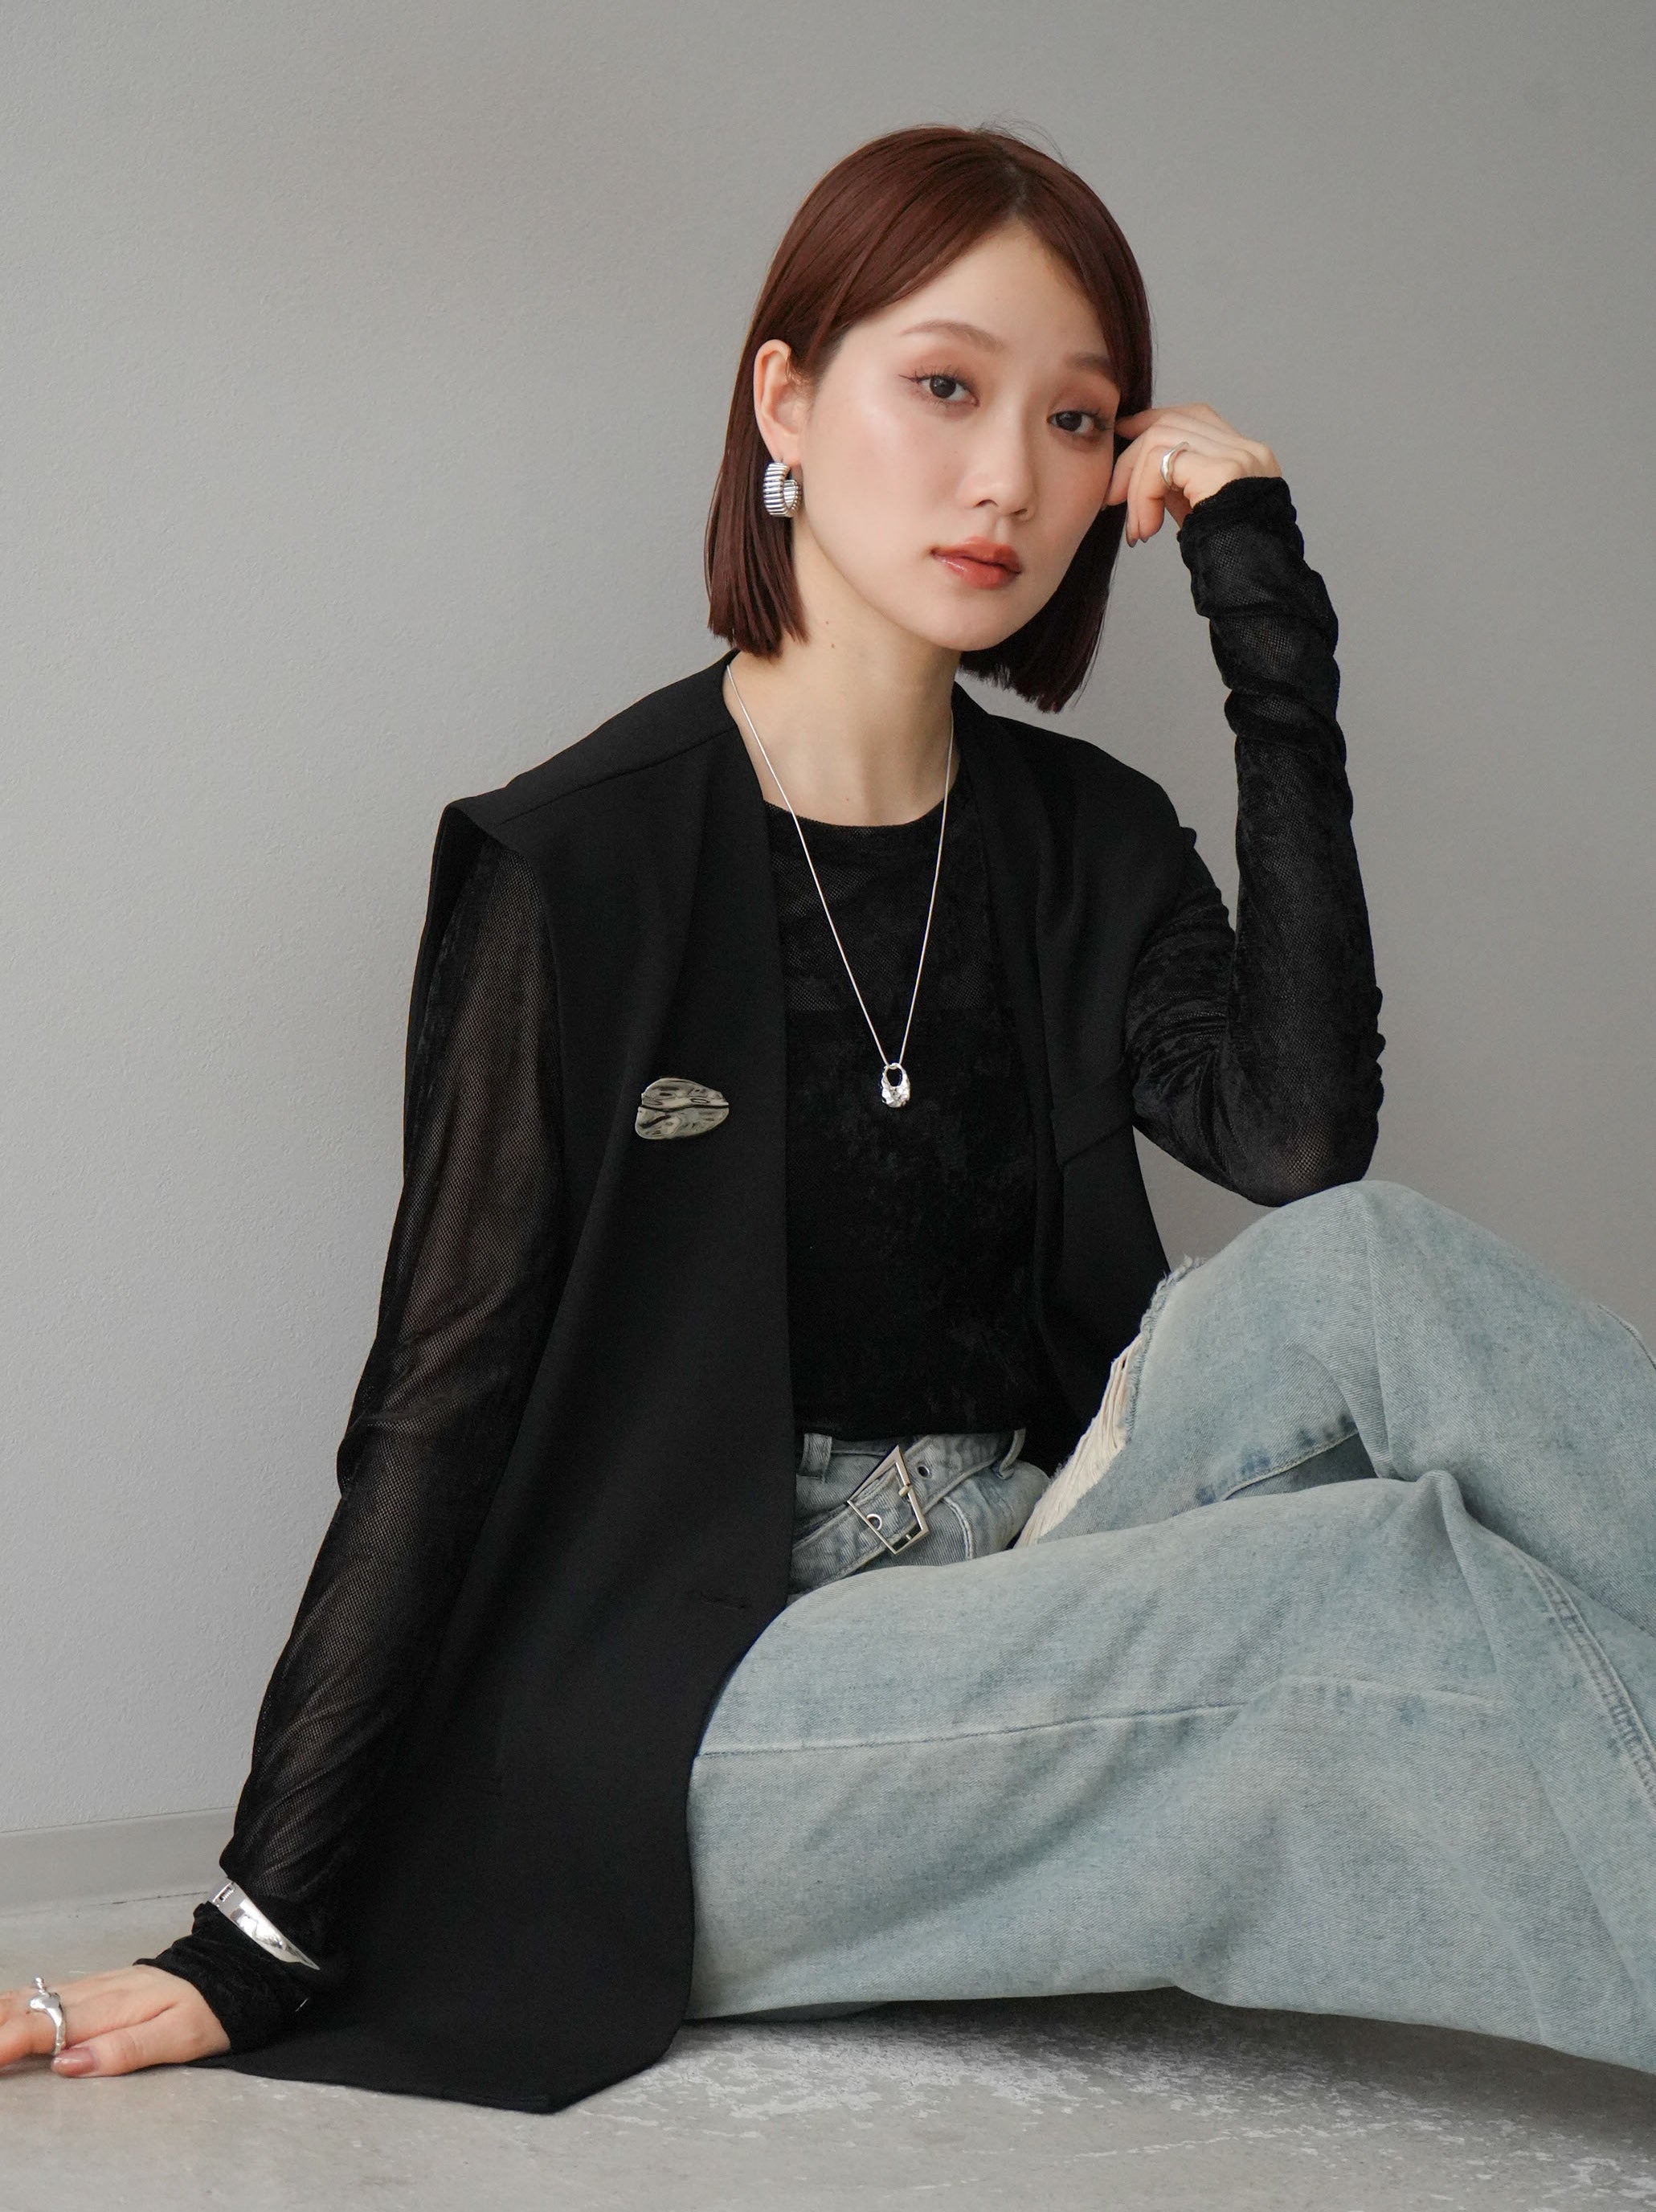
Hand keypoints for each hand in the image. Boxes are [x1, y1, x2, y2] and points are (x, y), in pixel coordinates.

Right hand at [0, 1963, 229, 2076]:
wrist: (234, 1968)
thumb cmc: (211, 2007)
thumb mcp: (180, 2036)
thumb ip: (123, 2050)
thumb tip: (68, 2064)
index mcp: (109, 2007)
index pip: (42, 2026)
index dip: (3, 2043)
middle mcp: (93, 1992)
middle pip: (23, 2009)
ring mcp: (91, 1986)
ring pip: (27, 1996)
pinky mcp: (94, 1987)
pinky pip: (40, 1992)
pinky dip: (9, 2003)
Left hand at [1105, 403, 1280, 543]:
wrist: (1251, 582)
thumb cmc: (1224, 557)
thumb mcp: (1196, 511)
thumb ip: (1177, 484)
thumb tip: (1137, 471)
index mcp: (1246, 456)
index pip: (1195, 416)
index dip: (1153, 420)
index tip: (1123, 433)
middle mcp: (1247, 450)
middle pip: (1173, 422)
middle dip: (1133, 455)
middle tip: (1113, 496)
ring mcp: (1238, 457)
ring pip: (1160, 440)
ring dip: (1134, 484)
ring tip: (1136, 527)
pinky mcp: (1222, 472)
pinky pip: (1162, 465)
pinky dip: (1143, 495)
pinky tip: (1147, 527)